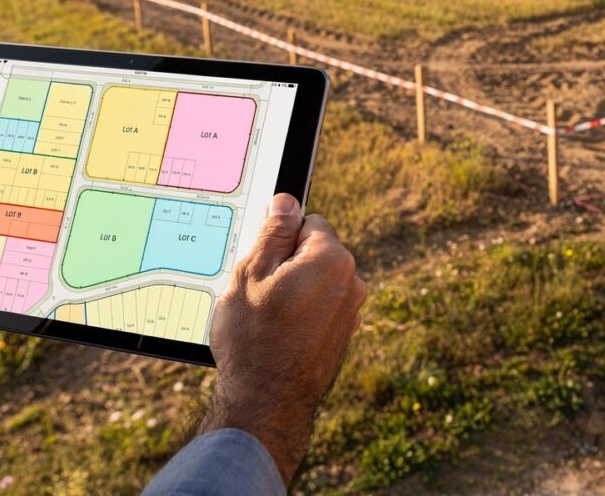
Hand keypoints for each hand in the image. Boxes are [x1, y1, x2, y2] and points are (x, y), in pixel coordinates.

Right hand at [198, 193, 365, 483]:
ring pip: (316, 282)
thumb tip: (288, 201)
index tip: (262, 262)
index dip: (280, 239)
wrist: (266, 402)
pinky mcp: (344, 334)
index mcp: (332, 259)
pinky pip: (320, 308)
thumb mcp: (251, 274)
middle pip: (314, 252)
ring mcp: (352, 311)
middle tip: (258, 293)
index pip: (308, 222)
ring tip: (266, 319)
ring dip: (295, 291)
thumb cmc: (253, 338)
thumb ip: (273, 232)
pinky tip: (279, 336)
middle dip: (288, 264)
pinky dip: (302, 315)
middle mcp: (353, 282)